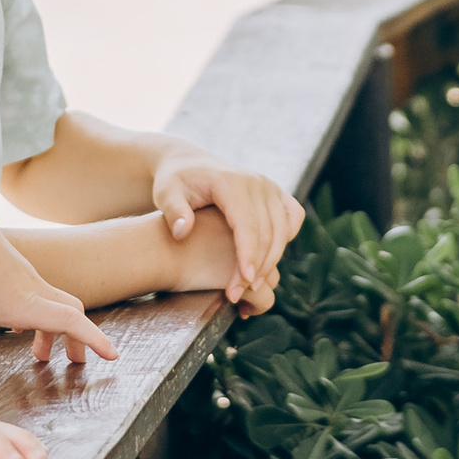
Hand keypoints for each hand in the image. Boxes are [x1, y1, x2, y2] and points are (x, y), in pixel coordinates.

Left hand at [0, 210, 116, 391]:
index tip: (112, 355)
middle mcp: (34, 289)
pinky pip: (40, 294)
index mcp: (27, 304)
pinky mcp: (16, 268)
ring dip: (54, 328)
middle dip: (78, 339)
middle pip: (72, 312)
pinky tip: (15, 326)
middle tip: (73, 364)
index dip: (95, 340)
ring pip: (55, 302)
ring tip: (38, 354)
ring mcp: (26, 277)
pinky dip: (39, 314)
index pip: (73, 322)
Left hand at [149, 149, 303, 300]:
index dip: (248, 255)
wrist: (188, 163)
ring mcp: (269, 186)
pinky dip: (285, 240)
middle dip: (257, 267)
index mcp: (231, 182)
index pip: (247, 224)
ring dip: (271, 260)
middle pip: (268, 231)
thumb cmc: (174, 181)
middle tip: (236, 294)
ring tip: (251, 286)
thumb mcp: (165, 193)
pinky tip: (267, 260)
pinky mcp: (275, 192)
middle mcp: (256, 182)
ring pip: (283, 229)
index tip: (243, 282)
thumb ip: (173, 211)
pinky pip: (292, 218)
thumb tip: (182, 231)